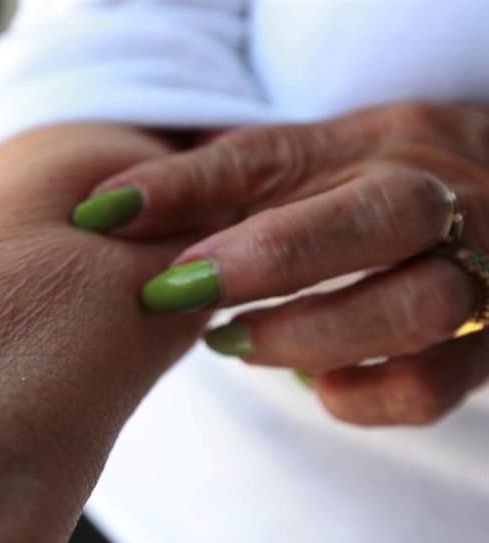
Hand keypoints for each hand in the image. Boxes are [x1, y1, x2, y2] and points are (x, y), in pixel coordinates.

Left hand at [74, 102, 488, 425]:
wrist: (482, 218)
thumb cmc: (363, 192)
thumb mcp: (295, 172)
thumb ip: (204, 187)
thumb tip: (99, 212)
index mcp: (381, 141)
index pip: (273, 158)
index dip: (185, 191)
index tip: (109, 221)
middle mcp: (445, 197)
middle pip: (375, 222)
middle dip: (269, 261)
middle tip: (178, 293)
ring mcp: (482, 274)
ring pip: (416, 307)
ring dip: (310, 335)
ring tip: (237, 344)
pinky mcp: (488, 348)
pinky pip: (431, 387)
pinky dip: (363, 396)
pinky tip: (318, 386)